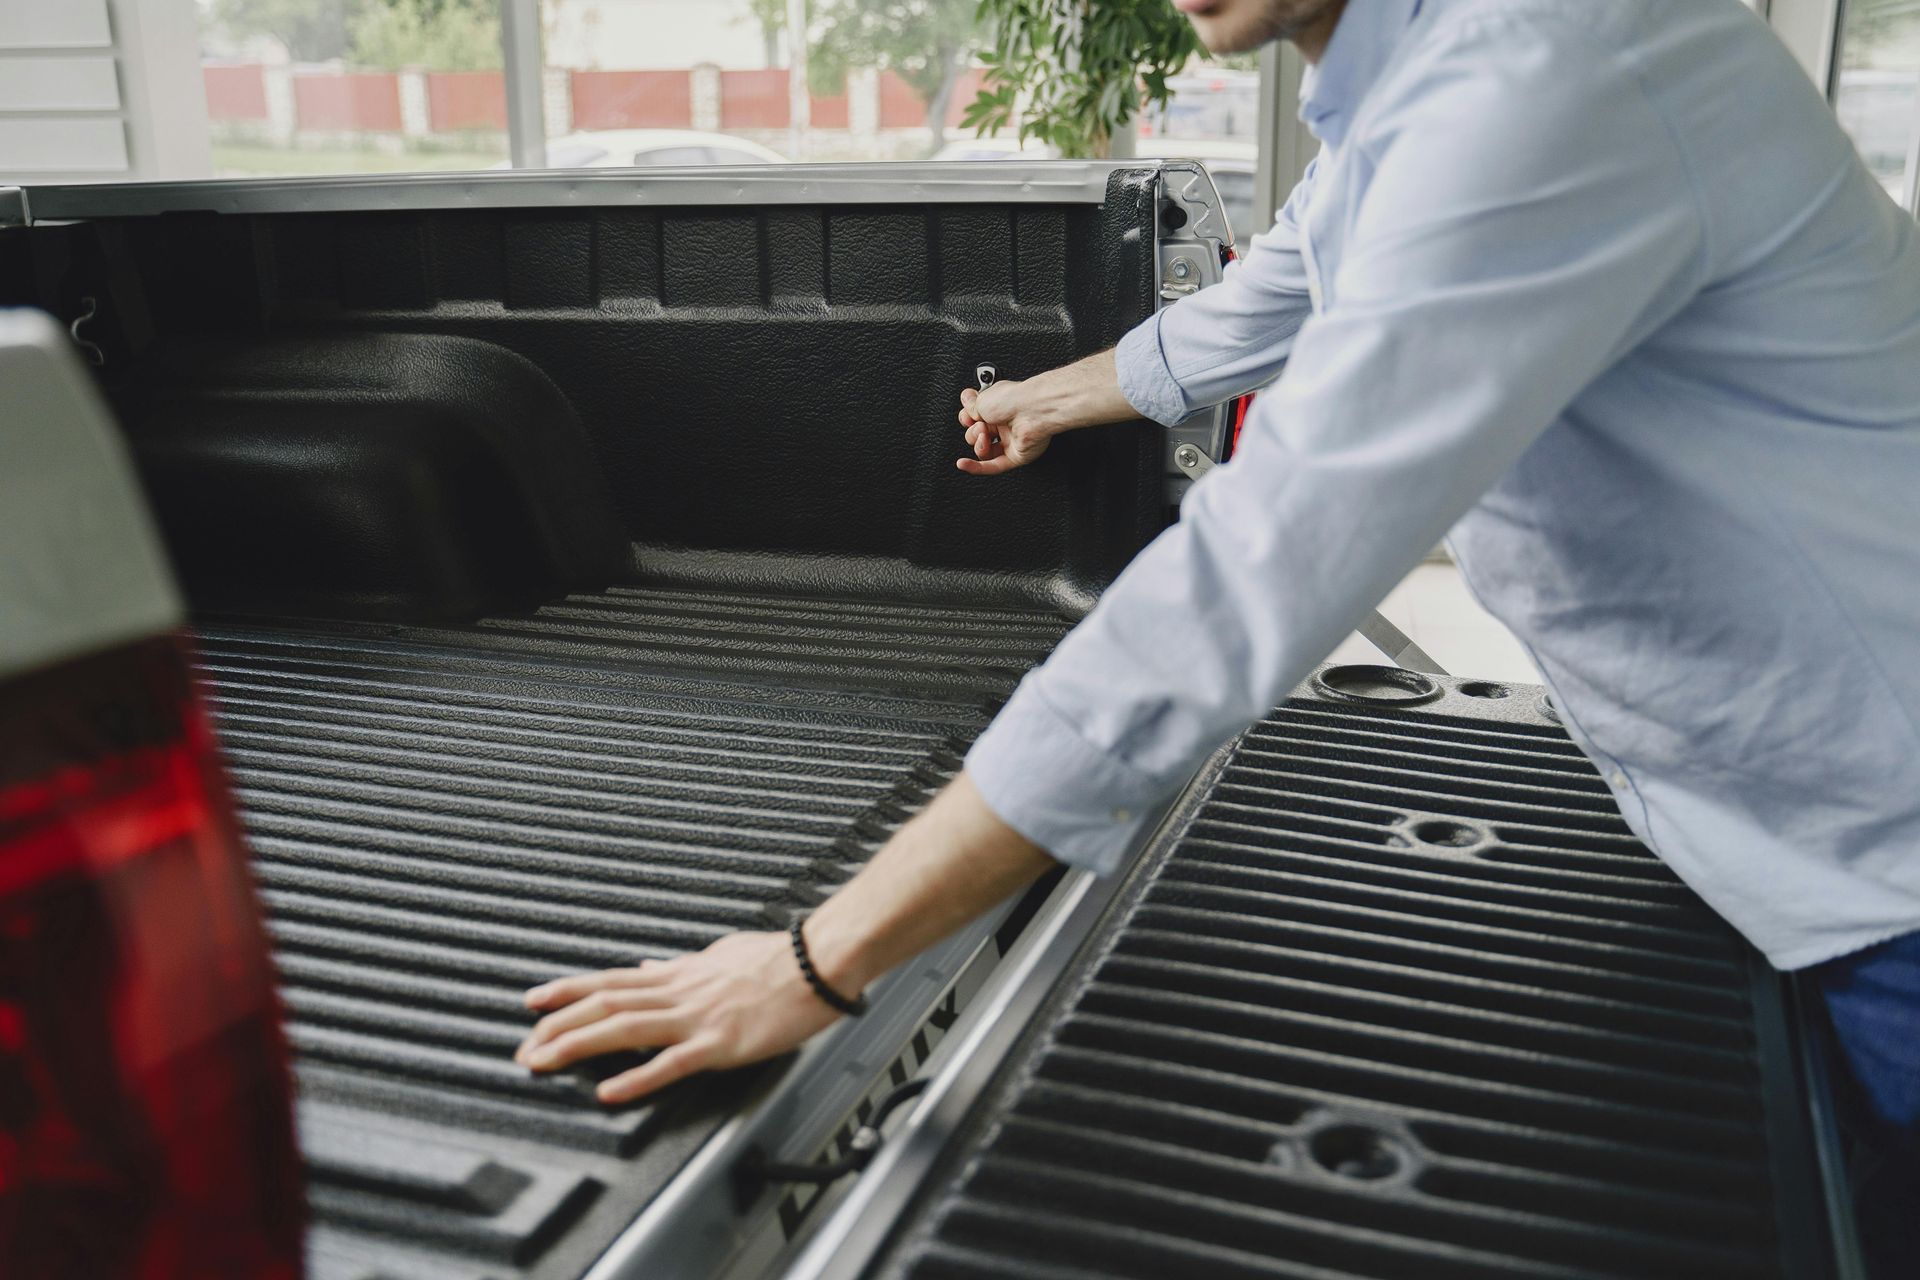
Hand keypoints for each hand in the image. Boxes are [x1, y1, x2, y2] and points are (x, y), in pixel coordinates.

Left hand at [514, 929, 840, 1103]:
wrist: (819, 961)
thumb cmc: (779, 957)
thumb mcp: (719, 954)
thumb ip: (681, 966)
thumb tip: (650, 965)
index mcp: (680, 973)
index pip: (611, 980)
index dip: (569, 990)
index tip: (534, 1001)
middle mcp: (680, 991)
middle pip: (606, 1005)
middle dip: (558, 1025)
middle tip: (523, 1047)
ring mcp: (698, 1017)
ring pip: (626, 1028)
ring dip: (579, 1044)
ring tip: (544, 1060)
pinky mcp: (721, 1043)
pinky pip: (671, 1063)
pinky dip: (637, 1077)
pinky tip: (610, 1091)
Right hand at [957, 381, 1051, 475]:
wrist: (1031, 410)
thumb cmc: (1013, 399)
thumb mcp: (982, 398)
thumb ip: (971, 405)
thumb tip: (965, 403)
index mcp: (999, 408)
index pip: (976, 418)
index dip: (967, 419)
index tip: (967, 416)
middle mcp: (1006, 424)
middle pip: (979, 436)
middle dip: (973, 432)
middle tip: (980, 426)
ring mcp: (1011, 441)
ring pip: (985, 453)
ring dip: (978, 446)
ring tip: (983, 438)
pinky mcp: (1017, 456)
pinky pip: (994, 466)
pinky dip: (977, 467)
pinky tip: (964, 464)